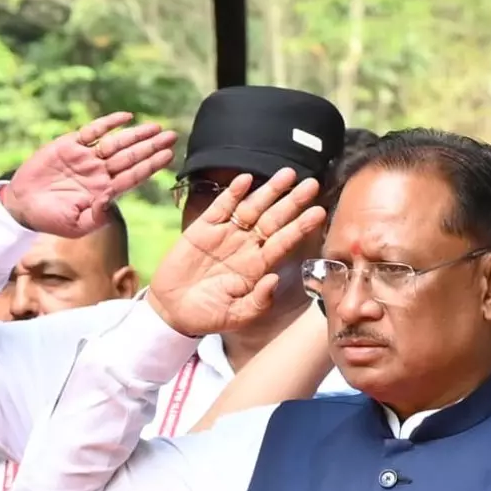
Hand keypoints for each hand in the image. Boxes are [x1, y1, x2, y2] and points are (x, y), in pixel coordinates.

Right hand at [0, 113, 178, 239]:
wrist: (22, 204)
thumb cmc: (50, 219)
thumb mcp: (75, 226)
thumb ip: (95, 216)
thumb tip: (111, 202)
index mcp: (104, 192)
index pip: (133, 176)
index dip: (151, 165)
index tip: (169, 156)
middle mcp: (99, 172)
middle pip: (131, 157)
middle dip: (151, 146)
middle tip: (172, 135)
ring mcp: (86, 157)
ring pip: (117, 143)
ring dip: (136, 135)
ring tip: (155, 127)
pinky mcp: (70, 145)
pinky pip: (93, 131)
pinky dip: (108, 123)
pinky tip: (126, 117)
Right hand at [147, 169, 326, 337]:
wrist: (173, 310)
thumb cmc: (207, 315)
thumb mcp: (236, 316)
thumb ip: (258, 301)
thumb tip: (275, 280)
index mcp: (257, 267)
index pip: (283, 242)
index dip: (300, 227)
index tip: (318, 213)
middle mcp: (246, 246)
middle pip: (274, 219)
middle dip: (292, 202)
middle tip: (312, 185)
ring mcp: (226, 235)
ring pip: (252, 208)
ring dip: (269, 191)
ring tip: (287, 174)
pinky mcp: (203, 228)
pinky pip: (221, 206)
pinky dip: (233, 193)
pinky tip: (246, 180)